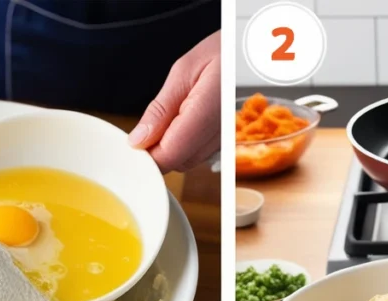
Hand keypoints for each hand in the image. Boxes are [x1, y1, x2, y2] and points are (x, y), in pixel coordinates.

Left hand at [129, 31, 219, 173]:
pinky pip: (199, 153)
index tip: (133, 142)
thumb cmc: (223, 52)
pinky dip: (185, 142)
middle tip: (150, 122)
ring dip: (171, 146)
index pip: (170, 154)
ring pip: (187, 161)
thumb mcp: (184, 70)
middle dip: (157, 150)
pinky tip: (185, 119)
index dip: (146, 154)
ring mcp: (226, 141)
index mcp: (208, 111)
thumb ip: (161, 109)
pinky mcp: (227, 143)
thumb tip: (139, 140)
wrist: (253, 53)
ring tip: (172, 113)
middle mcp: (221, 133)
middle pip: (177, 162)